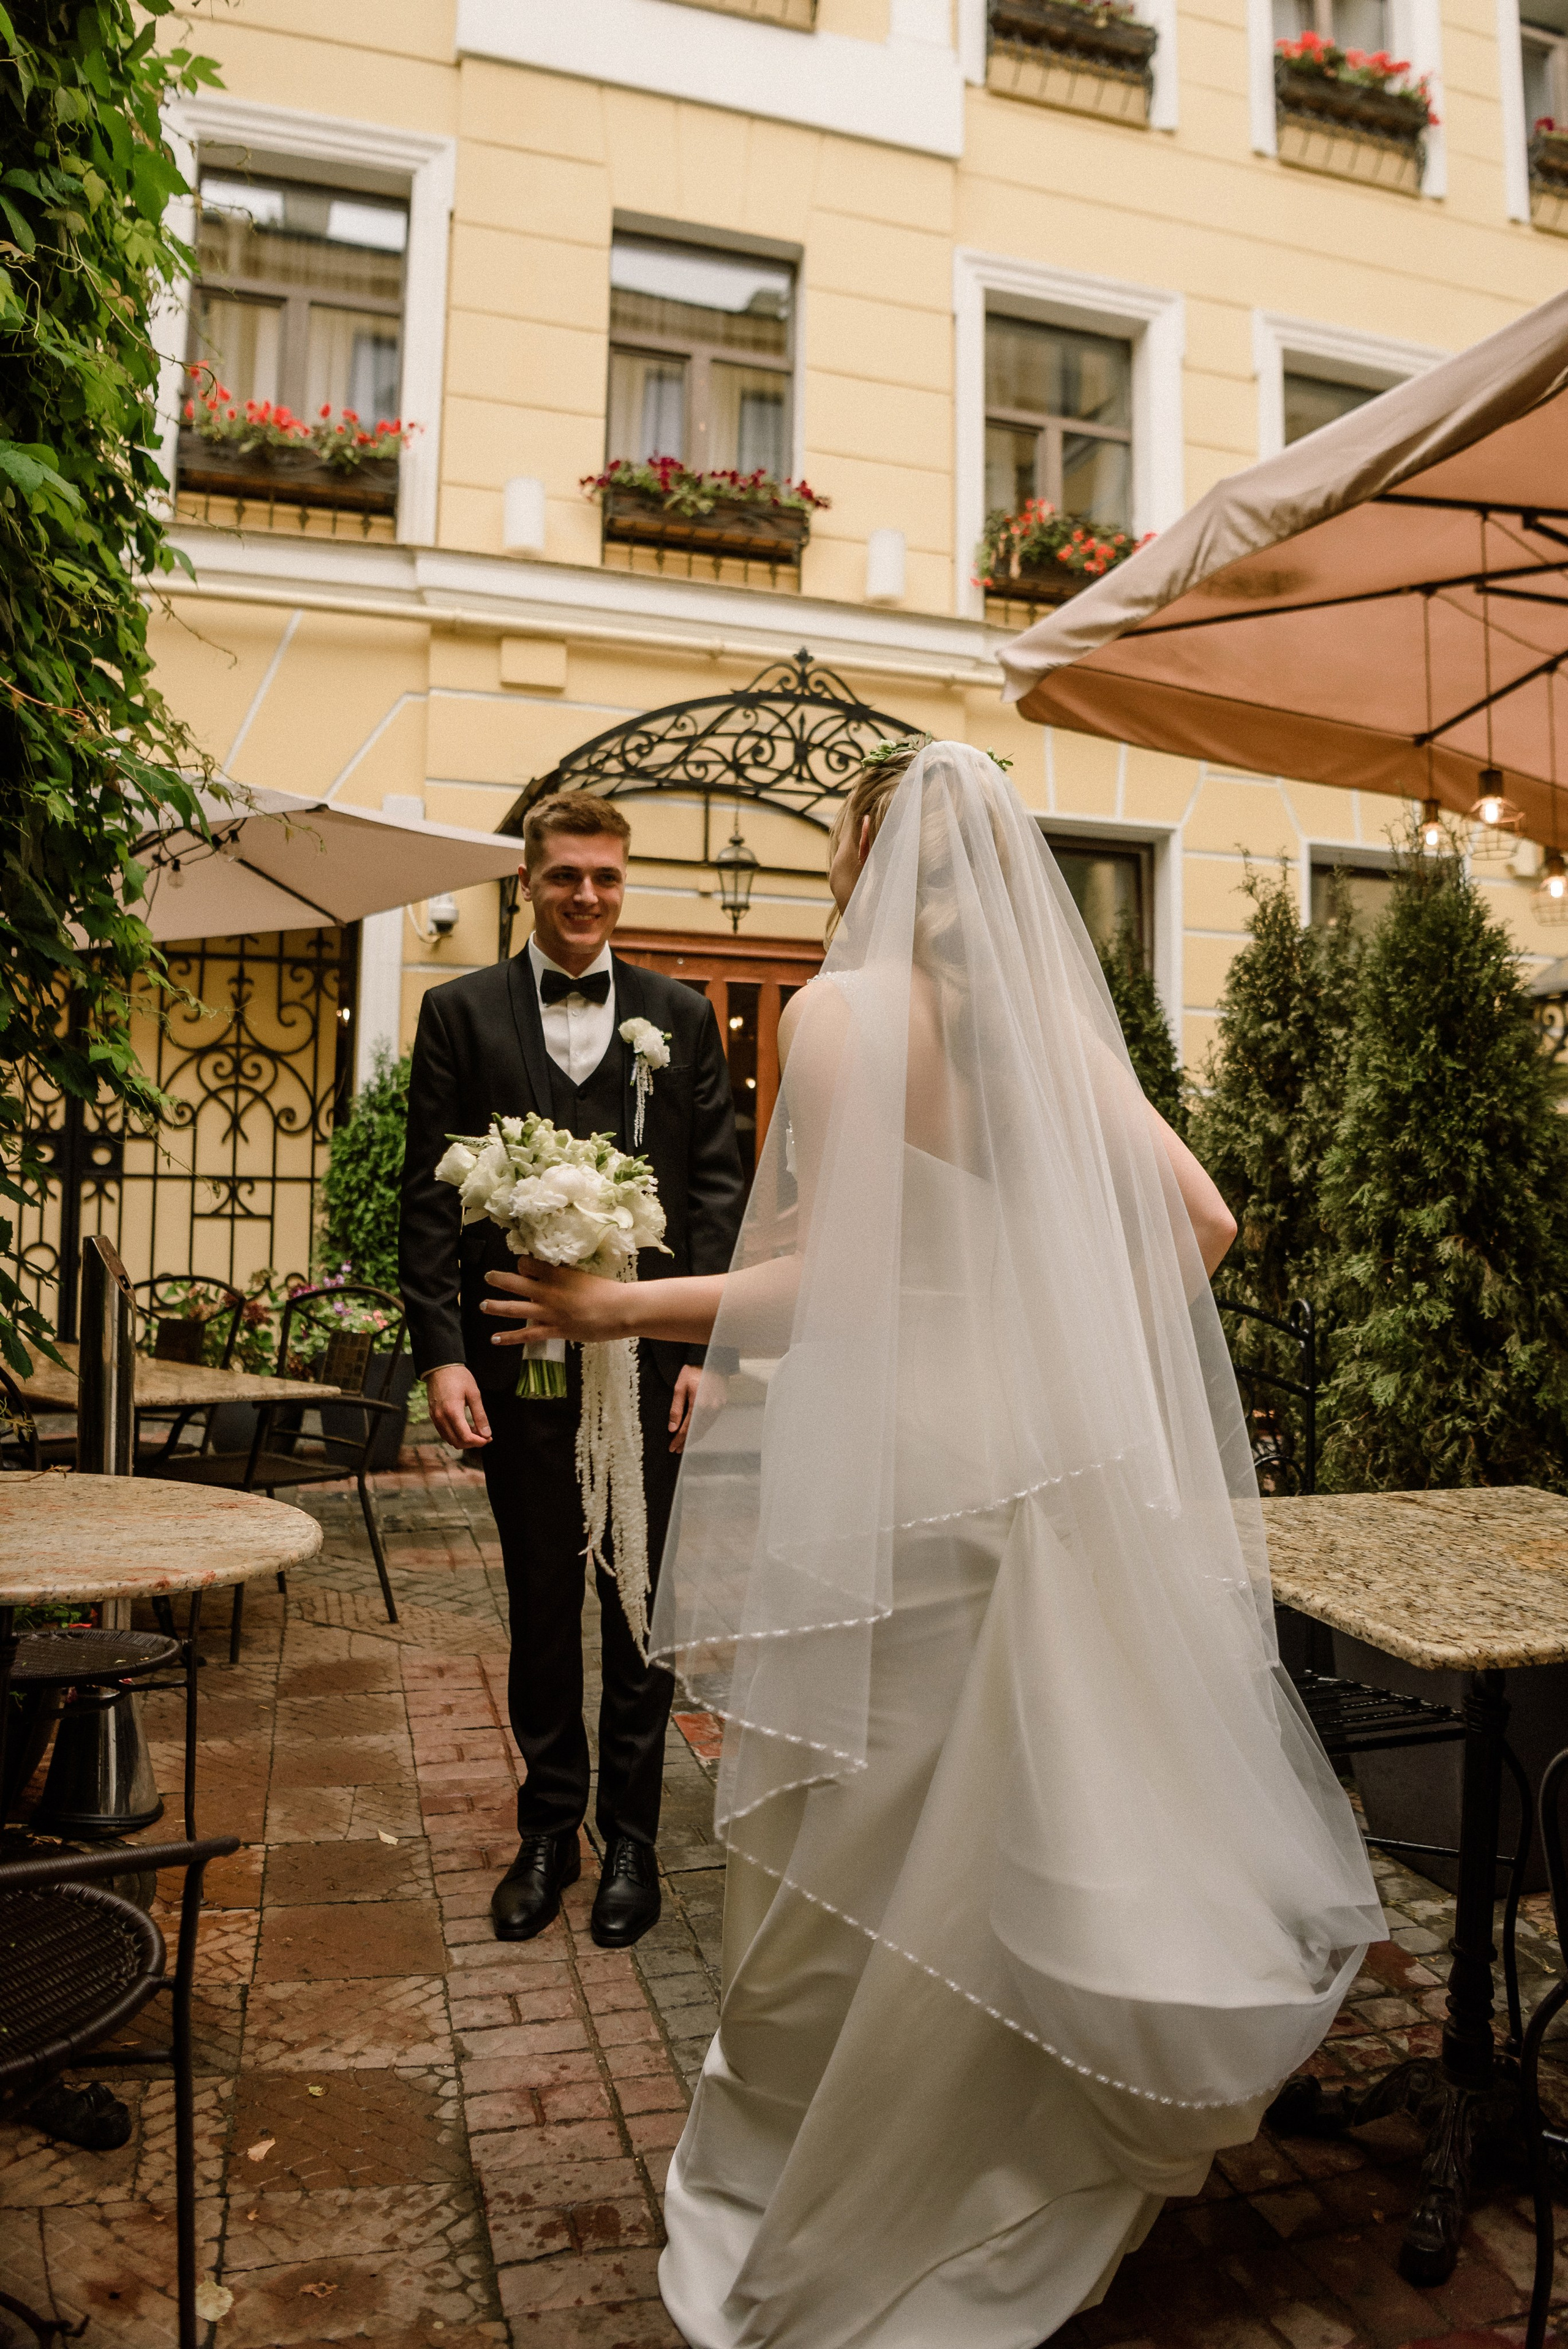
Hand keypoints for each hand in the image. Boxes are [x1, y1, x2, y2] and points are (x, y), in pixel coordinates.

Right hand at [425, 1362, 491, 1450]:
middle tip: (484, 1435)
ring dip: (464, 1440)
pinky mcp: (433, 1416)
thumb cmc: (459, 1377)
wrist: (440, 1367)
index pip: (465, 1437)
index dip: (479, 1442)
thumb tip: (486, 1433)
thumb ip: (480, 1415)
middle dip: (473, 1443)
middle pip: (457, 1442)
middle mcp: (441, 1418)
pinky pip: (444, 1433)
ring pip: (450, 1440)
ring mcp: (435, 1418)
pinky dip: (455, 1435)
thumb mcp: (474, 1394)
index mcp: (452, 1412)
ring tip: (476, 1430)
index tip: (488, 1438)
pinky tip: (465, 1426)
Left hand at [482, 1258, 630, 1345]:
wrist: (621, 1309)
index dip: (523, 1266)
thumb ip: (566, 1278)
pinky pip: (527, 1334)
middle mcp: (548, 1291)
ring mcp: (550, 1312)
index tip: (523, 1269)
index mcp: (557, 1274)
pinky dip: (509, 1338)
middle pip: (516, 1282)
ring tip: (482, 1305)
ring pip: (515, 1308)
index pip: (528, 1265)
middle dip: (498, 1279)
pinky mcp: (555, 1330)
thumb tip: (554, 1279)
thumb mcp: (584, 1277)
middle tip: (487, 1277)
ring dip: (496, 1306)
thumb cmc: (608, 1291)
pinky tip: (495, 1339)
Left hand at [668, 1364, 727, 1453]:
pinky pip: (710, 1422)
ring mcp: (717, 1408)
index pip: (686, 1428)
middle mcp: (710, 1409)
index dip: (678, 1440)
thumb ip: (676, 1408)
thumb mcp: (680, 1387)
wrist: (715, 1361)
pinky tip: (696, 1432)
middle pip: (696, 1432)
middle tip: (677, 1450)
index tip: (671, 1448)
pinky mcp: (722, 1405)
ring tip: (684, 1444)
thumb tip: (672, 1428)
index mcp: (698, 1405)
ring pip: (705, 1429)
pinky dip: (702, 1429)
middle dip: (685, 1442)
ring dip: (694, 1437)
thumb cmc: (694, 1371)